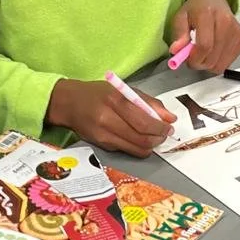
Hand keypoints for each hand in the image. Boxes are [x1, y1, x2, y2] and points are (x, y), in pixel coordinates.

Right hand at [47, 78, 173, 157]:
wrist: (68, 103)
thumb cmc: (98, 93)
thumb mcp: (123, 90)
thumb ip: (148, 102)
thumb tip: (170, 118)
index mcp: (115, 101)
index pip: (144, 122)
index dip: (161, 128)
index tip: (169, 127)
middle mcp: (108, 120)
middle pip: (142, 139)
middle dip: (158, 139)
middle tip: (164, 134)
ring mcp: (103, 135)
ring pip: (136, 149)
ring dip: (150, 146)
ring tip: (153, 137)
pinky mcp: (101, 145)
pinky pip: (126, 150)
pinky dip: (137, 146)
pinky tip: (136, 138)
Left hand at [170, 0, 239, 72]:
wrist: (212, 0)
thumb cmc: (195, 10)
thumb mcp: (180, 18)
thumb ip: (178, 34)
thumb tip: (176, 50)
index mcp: (207, 13)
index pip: (204, 45)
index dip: (195, 59)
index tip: (188, 60)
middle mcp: (225, 21)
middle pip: (213, 57)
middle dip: (200, 63)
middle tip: (194, 57)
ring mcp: (236, 31)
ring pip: (221, 63)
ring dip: (209, 64)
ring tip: (203, 53)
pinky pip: (229, 62)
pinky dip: (219, 62)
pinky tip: (214, 52)